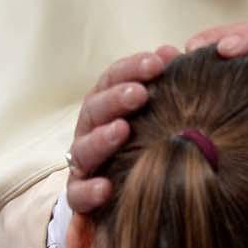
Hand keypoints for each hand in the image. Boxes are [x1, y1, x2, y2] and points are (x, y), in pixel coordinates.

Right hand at [66, 45, 180, 213]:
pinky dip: (89, 190)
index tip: (159, 62)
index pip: (112, 79)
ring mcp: (83, 163)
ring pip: (83, 148)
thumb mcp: (154, 110)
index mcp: (106, 105)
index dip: (132, 67)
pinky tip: (106, 187)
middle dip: (116, 98)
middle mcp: (90, 130)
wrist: (125, 192)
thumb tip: (170, 52)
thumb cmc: (143, 140)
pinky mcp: (80, 196)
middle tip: (140, 93)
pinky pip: (77, 194)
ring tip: (122, 130)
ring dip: (101, 138)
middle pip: (95, 108)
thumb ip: (159, 82)